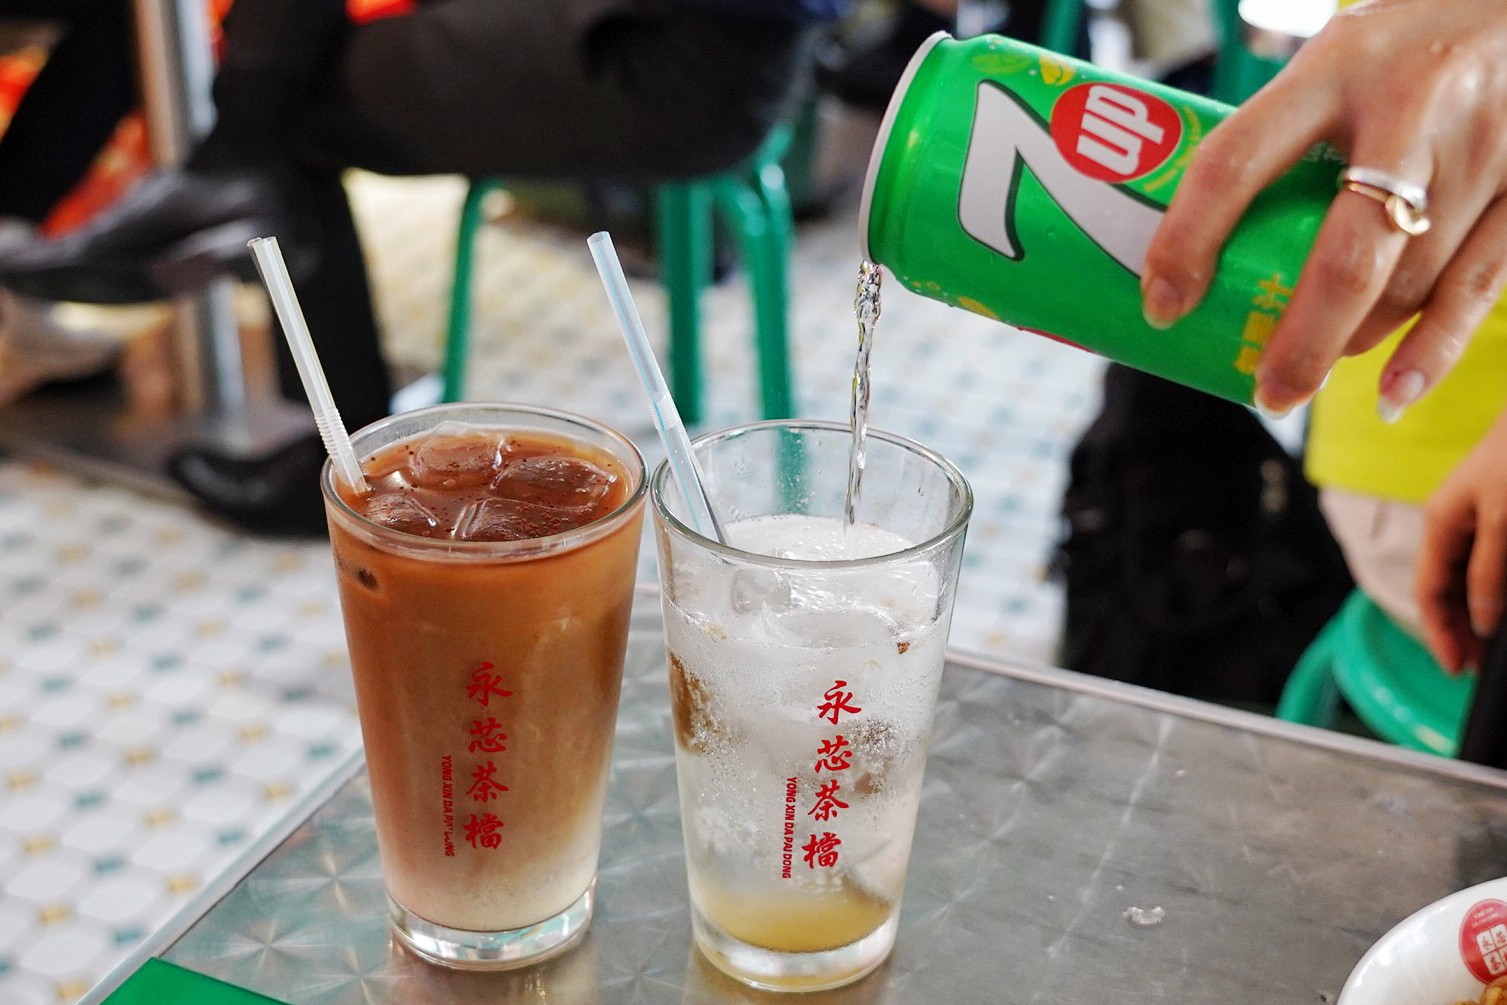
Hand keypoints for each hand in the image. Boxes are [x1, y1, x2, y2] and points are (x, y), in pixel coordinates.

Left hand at [1140, 0, 1506, 416]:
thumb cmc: (1407, 45)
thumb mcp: (1334, 60)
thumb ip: (1283, 137)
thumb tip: (1206, 250)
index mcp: (1334, 70)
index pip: (1235, 163)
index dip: (1188, 243)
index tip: (1163, 306)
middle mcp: (1412, 108)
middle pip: (1344, 257)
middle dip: (1298, 341)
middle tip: (1264, 391)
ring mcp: (1482, 150)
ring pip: (1408, 283)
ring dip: (1353, 341)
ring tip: (1315, 364)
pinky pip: (1478, 288)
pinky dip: (1431, 351)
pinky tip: (1390, 394)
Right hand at [1416, 407, 1506, 672]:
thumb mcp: (1502, 519)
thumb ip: (1488, 573)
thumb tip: (1481, 621)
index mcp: (1441, 523)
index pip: (1429, 591)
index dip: (1440, 633)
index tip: (1458, 669)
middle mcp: (1459, 524)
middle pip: (1450, 589)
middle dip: (1462, 629)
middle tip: (1480, 666)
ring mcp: (1486, 519)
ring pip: (1478, 578)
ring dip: (1485, 612)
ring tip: (1495, 644)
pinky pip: (1499, 563)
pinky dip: (1501, 589)